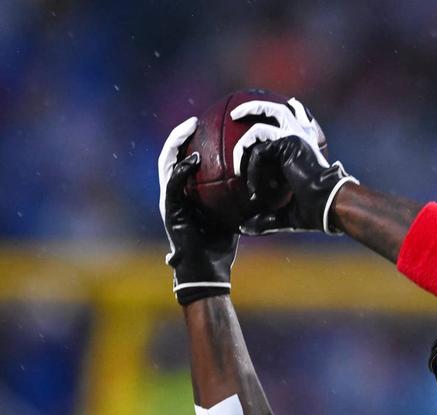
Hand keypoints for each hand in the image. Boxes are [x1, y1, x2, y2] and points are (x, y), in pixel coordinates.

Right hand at [159, 117, 238, 305]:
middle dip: (180, 135)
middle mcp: (174, 192)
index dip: (191, 141)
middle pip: (171, 155)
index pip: (184, 159)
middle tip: (195, 120)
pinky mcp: (170, 210)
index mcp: (187, 192)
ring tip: (189, 129)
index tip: (206, 124)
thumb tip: (266, 181)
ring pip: (167, 164)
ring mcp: (169, 200)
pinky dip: (182, 170)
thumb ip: (240, 195)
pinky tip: (193, 160)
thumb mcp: (234, 213)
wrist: (209, 269)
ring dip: (176, 144)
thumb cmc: (222, 244)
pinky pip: (173, 184)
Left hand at [230, 98, 357, 234]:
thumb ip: (265, 218)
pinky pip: (259, 149)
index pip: (288, 131)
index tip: (249, 146)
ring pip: (266, 118)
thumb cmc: (314, 211)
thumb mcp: (284, 214)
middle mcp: (302, 139)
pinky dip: (249, 165)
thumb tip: (245, 229)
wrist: (328, 205)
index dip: (269, 131)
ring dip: (247, 116)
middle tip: (235, 115)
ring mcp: (296, 137)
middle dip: (256, 108)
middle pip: (279, 111)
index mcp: (303, 152)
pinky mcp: (289, 141)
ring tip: (230, 121)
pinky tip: (245, 180)